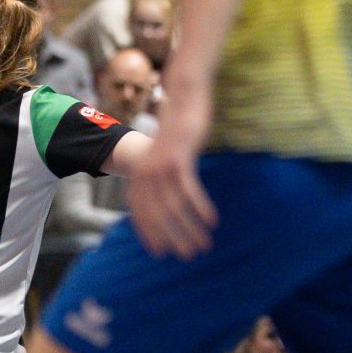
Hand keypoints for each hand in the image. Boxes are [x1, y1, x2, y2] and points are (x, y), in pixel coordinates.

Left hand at [125, 84, 215, 257]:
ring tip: (204, 244)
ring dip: (190, 229)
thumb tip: (164, 201)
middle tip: (189, 255)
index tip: (161, 254)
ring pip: (174, 207)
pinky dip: (200, 208)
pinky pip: (189, 190)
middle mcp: (145, 173)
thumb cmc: (177, 131)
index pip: (140, 213)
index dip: (150, 235)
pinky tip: (212, 221)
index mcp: (139, 174)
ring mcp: (160, 166)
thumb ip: (161, 176)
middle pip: (157, 215)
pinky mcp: (178, 158)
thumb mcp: (164, 156)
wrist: (183, 97)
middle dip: (173, 238)